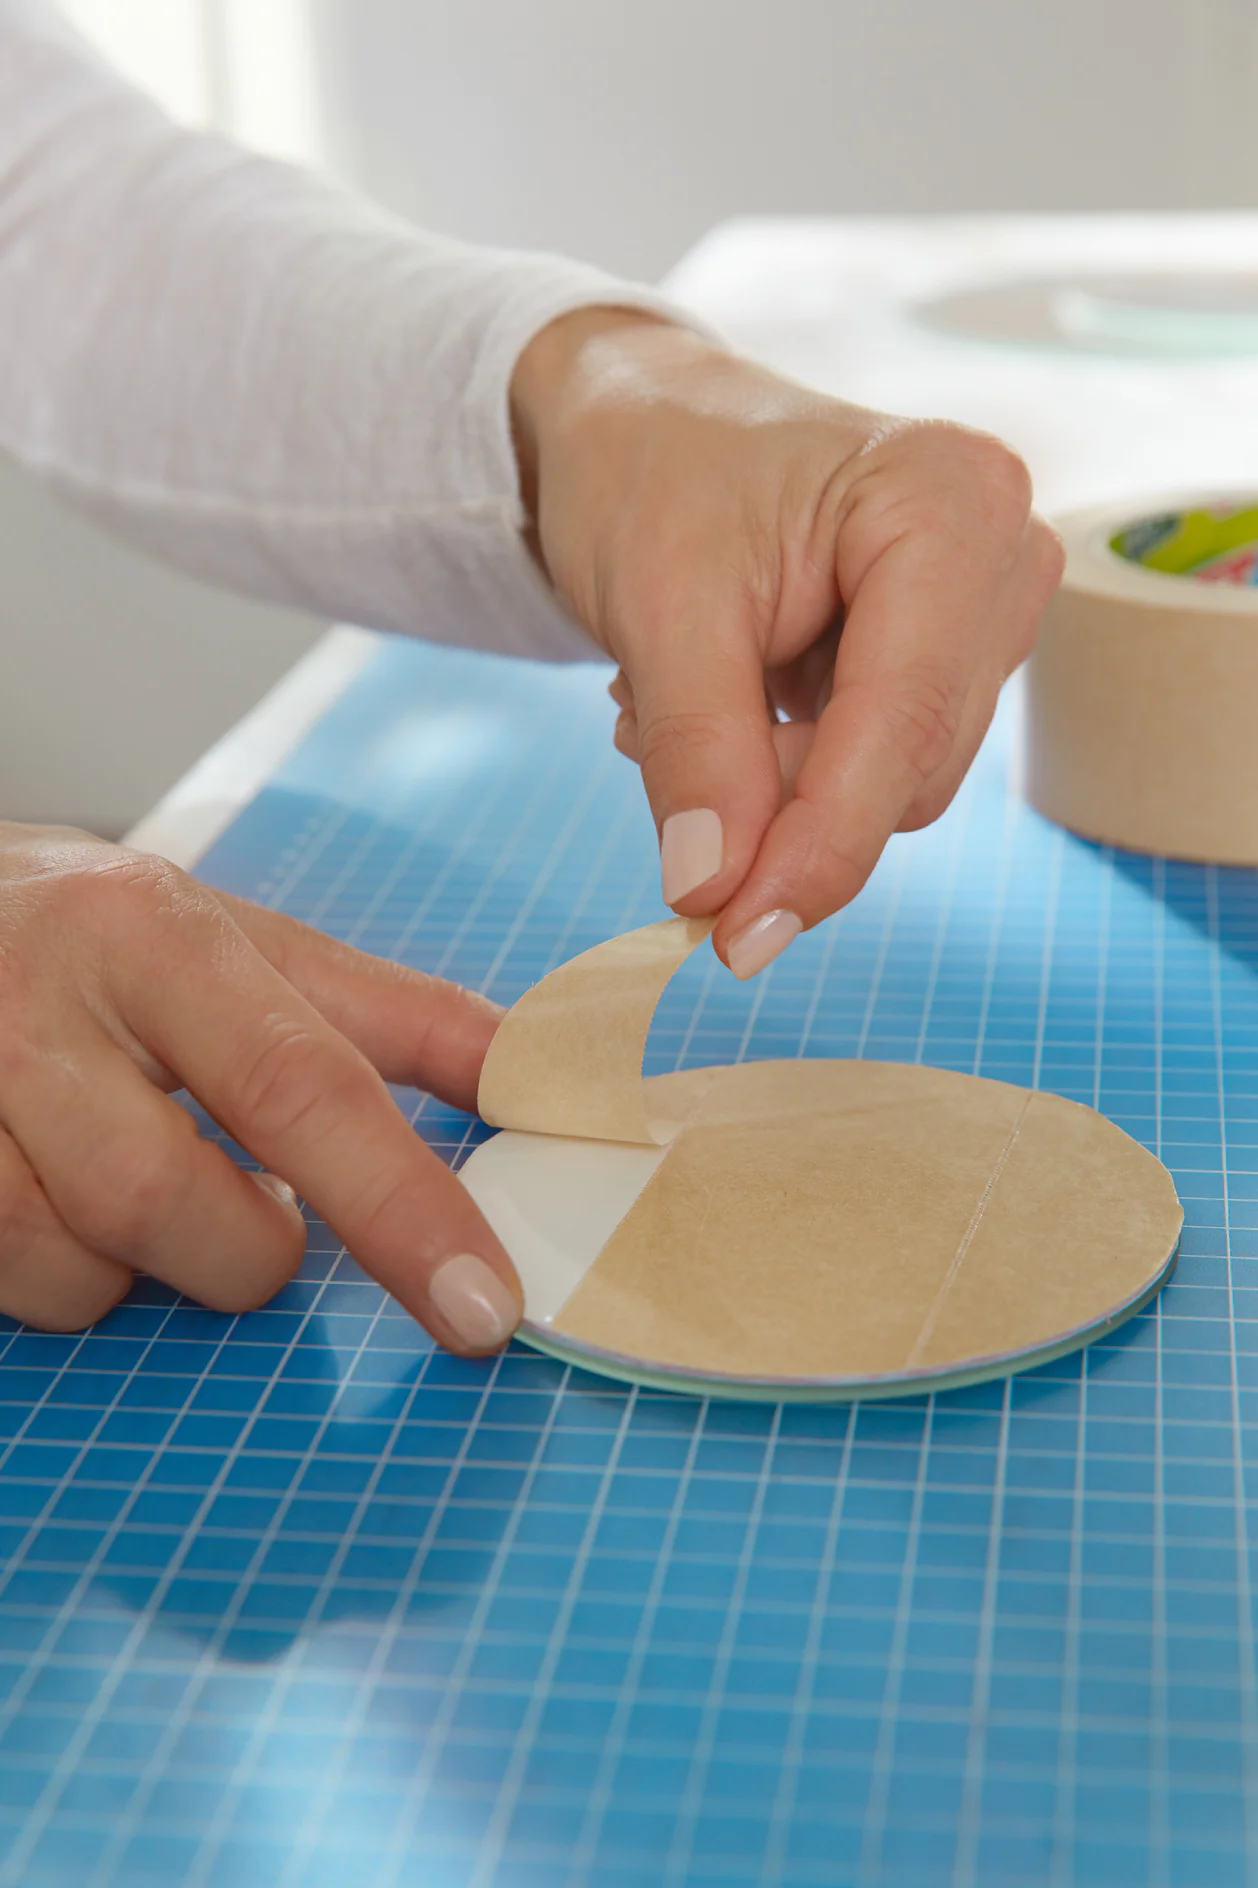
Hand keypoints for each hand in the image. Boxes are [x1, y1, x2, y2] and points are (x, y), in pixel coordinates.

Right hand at [0, 825, 519, 1344]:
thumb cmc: (89, 934)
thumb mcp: (230, 938)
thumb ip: (386, 1015)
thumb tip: (534, 1073)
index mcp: (150, 930)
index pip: (297, 1084)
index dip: (401, 1207)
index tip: (481, 1306)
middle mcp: (34, 1000)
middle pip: (168, 1204)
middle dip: (240, 1247)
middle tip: (248, 1203)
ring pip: (69, 1268)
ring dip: (130, 1267)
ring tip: (130, 1175)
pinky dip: (50, 1273)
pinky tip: (49, 1196)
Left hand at [512, 311, 1062, 976]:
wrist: (643, 420)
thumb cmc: (649, 470)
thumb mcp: (656, 609)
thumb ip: (698, 755)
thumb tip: (714, 895)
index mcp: (950, 503)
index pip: (905, 722)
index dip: (821, 847)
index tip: (735, 936)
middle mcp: (1002, 554)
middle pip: (909, 768)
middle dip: (777, 797)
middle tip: (645, 735)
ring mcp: (986, 610)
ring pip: (894, 783)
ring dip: (772, 780)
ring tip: (676, 696)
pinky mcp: (953, 654)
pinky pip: (878, 765)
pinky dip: (787, 764)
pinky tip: (728, 696)